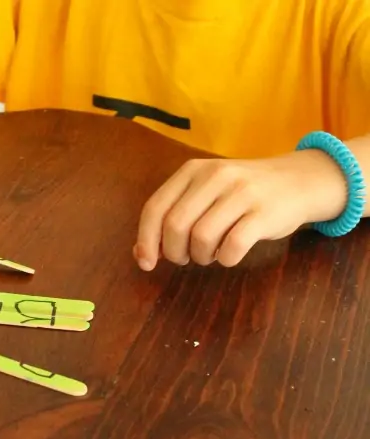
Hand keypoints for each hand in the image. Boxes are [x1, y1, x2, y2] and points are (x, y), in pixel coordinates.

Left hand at [134, 151, 347, 269]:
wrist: (300, 180)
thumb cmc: (242, 195)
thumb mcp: (204, 195)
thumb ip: (173, 218)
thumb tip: (141, 254)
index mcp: (193, 171)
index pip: (155, 208)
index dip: (145, 240)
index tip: (146, 263)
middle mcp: (215, 176)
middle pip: (175, 226)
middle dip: (174, 252)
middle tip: (186, 258)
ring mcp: (241, 192)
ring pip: (201, 237)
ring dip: (201, 256)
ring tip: (211, 253)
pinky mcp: (264, 212)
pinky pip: (232, 246)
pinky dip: (225, 259)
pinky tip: (229, 254)